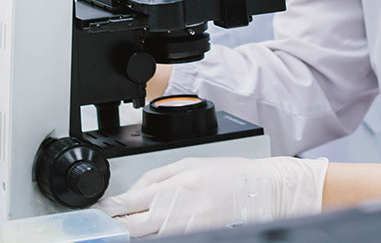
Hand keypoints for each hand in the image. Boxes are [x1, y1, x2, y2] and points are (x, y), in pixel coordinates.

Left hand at [99, 155, 328, 236]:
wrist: (263, 191)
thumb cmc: (232, 175)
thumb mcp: (190, 164)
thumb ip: (157, 178)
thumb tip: (131, 193)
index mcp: (173, 186)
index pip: (128, 203)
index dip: (108, 211)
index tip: (97, 214)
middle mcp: (176, 210)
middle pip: (131, 227)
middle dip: (115, 227)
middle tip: (103, 227)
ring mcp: (185, 229)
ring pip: (147, 237)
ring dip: (134, 233)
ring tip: (126, 229)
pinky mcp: (198, 237)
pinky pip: (167, 240)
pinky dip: (156, 236)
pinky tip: (153, 231)